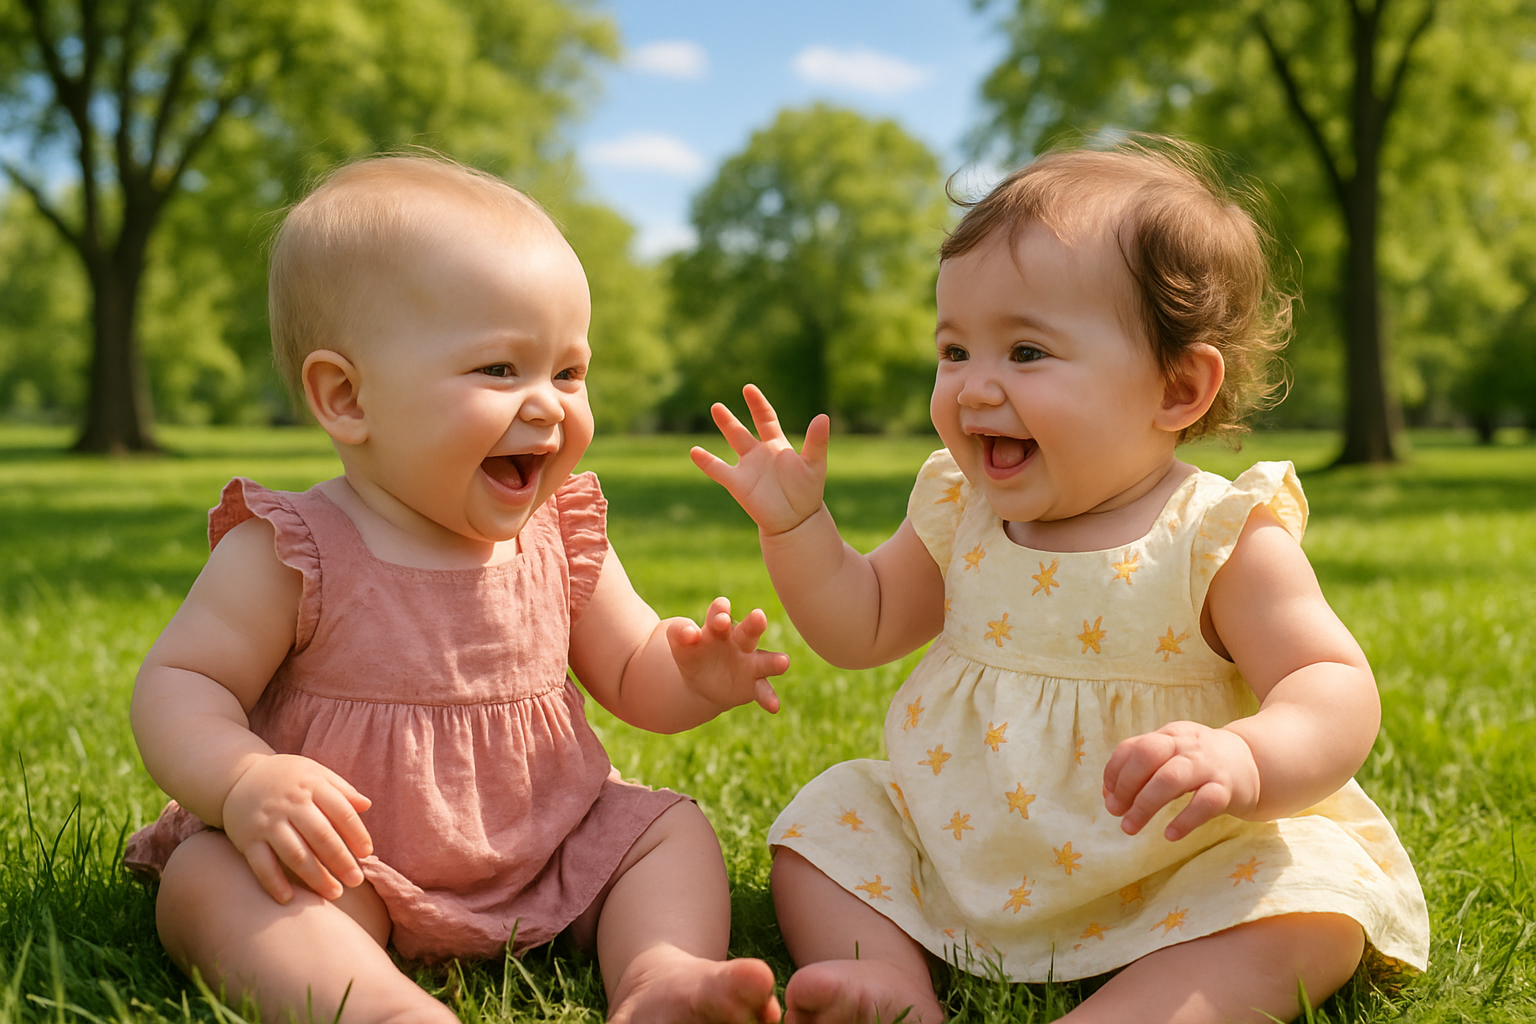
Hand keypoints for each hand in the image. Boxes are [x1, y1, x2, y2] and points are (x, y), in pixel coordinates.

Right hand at [221, 753, 373, 903]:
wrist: (238, 776)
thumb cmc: (288, 778)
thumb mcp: (315, 773)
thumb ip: (341, 790)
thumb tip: (367, 805)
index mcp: (312, 786)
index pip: (341, 812)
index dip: (357, 834)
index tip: (367, 853)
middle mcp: (290, 804)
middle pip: (321, 836)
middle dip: (341, 861)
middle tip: (356, 881)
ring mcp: (268, 823)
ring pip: (295, 854)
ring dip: (316, 877)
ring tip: (334, 893)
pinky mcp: (247, 839)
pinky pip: (262, 865)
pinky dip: (274, 883)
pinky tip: (289, 899)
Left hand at [668, 597, 788, 713]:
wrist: (701, 682)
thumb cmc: (693, 653)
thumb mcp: (680, 643)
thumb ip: (680, 633)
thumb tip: (689, 632)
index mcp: (720, 626)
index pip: (720, 613)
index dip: (719, 612)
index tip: (719, 616)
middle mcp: (739, 641)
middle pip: (748, 630)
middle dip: (753, 624)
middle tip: (758, 616)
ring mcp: (750, 663)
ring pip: (765, 660)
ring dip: (774, 661)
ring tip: (784, 662)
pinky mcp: (754, 685)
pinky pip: (764, 691)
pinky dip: (769, 698)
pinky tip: (774, 707)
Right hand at [690, 384, 829, 535]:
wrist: (797, 520)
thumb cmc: (808, 491)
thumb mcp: (815, 464)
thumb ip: (817, 441)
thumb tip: (823, 417)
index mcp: (777, 445)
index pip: (765, 418)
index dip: (757, 404)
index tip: (748, 389)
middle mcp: (760, 453)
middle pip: (742, 430)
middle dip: (730, 418)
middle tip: (717, 405)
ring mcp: (747, 467)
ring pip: (732, 442)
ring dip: (724, 426)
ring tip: (714, 410)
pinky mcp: (738, 484)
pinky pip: (718, 470)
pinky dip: (706, 462)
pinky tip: (694, 452)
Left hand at [1102, 722, 1260, 840]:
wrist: (1254, 763)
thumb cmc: (1200, 762)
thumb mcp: (1172, 754)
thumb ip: (1141, 768)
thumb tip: (1108, 795)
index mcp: (1170, 735)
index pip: (1133, 747)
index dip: (1115, 773)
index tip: (1109, 798)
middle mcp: (1187, 745)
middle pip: (1148, 755)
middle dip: (1126, 785)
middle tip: (1116, 812)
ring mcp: (1208, 765)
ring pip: (1172, 778)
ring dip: (1145, 804)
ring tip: (1129, 827)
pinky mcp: (1228, 789)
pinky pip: (1205, 803)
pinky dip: (1184, 820)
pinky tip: (1169, 834)